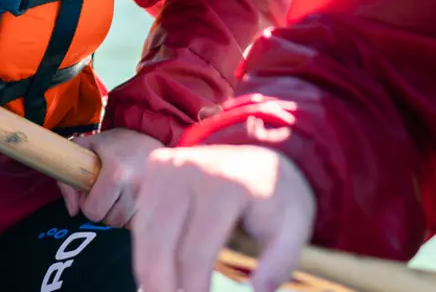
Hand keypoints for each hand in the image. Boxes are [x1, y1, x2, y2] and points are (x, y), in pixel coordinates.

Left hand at [59, 127, 164, 225]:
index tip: (91, 189)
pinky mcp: (162, 203)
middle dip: (102, 208)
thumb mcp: (85, 148)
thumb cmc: (115, 143)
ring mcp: (151, 198)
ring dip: (117, 213)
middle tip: (105, 190)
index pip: (93, 211)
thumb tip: (73, 211)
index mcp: (116, 173)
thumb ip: (69, 179)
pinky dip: (132, 216)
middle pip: (109, 220)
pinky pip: (139, 223)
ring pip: (124, 224)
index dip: (87, 203)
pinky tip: (131, 199)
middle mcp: (136, 188)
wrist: (151, 134)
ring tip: (119, 192)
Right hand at [127, 145, 315, 291]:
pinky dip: (144, 248)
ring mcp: (168, 165)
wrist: (258, 157)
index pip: (197, 249)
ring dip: (146, 268)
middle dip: (160, 281)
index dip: (192, 286)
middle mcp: (191, 169)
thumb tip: (257, 290)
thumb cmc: (274, 196)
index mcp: (227, 186)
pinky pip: (142, 216)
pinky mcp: (155, 166)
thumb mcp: (294, 226)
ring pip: (144, 229)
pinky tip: (153, 273)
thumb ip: (279, 261)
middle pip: (161, 239)